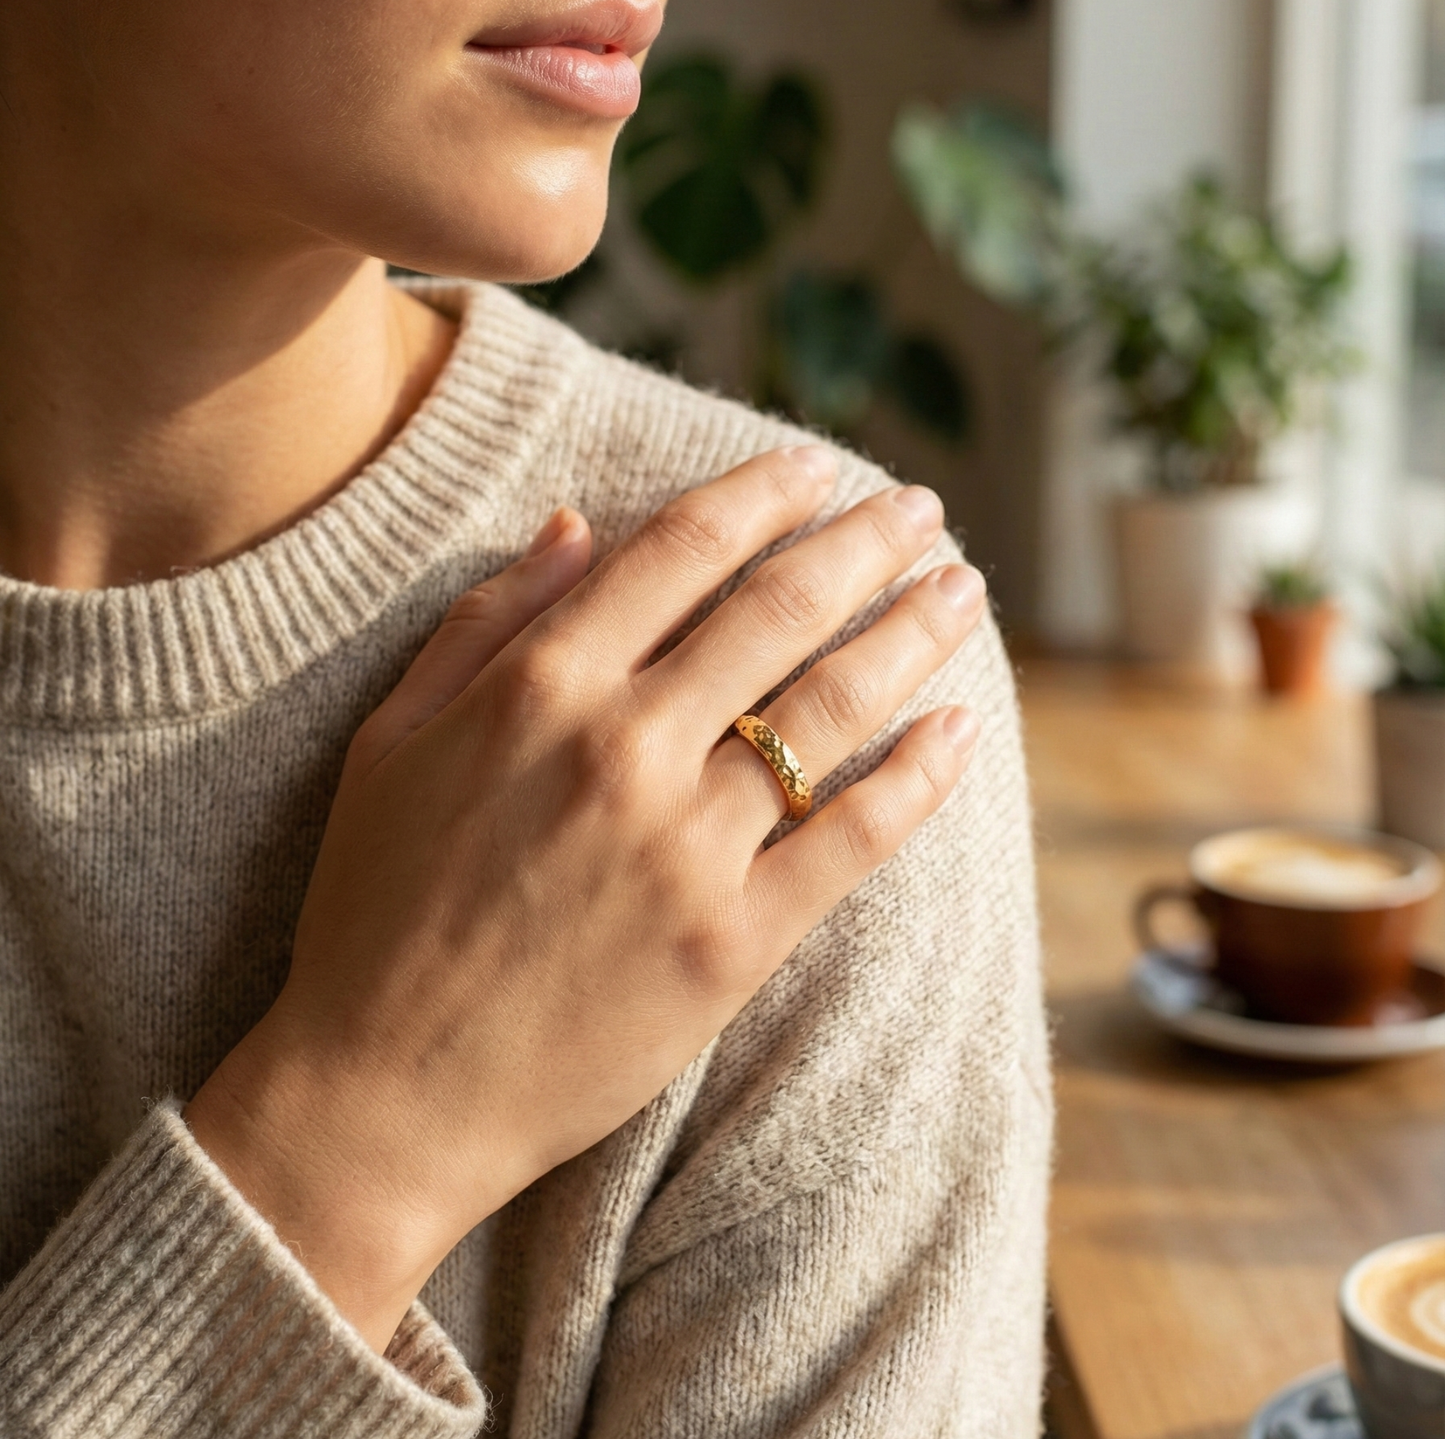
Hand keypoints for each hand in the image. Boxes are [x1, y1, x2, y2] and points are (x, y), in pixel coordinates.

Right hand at [186, 446, 987, 1350]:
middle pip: (779, 612)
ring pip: (832, 710)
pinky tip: (962, 728)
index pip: (682, 551)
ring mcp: (689, 847)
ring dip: (911, 634)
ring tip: (962, 590)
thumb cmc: (373, 912)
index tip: (819, 466)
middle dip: (864, 544)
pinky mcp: (735, 942)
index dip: (762, 493)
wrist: (384, 1092)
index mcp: (540, 689)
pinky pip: (852, 839)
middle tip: (920, 509)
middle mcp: (626, 748)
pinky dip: (918, 778)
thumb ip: (484, 624)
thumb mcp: (390, 743)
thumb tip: (575, 524)